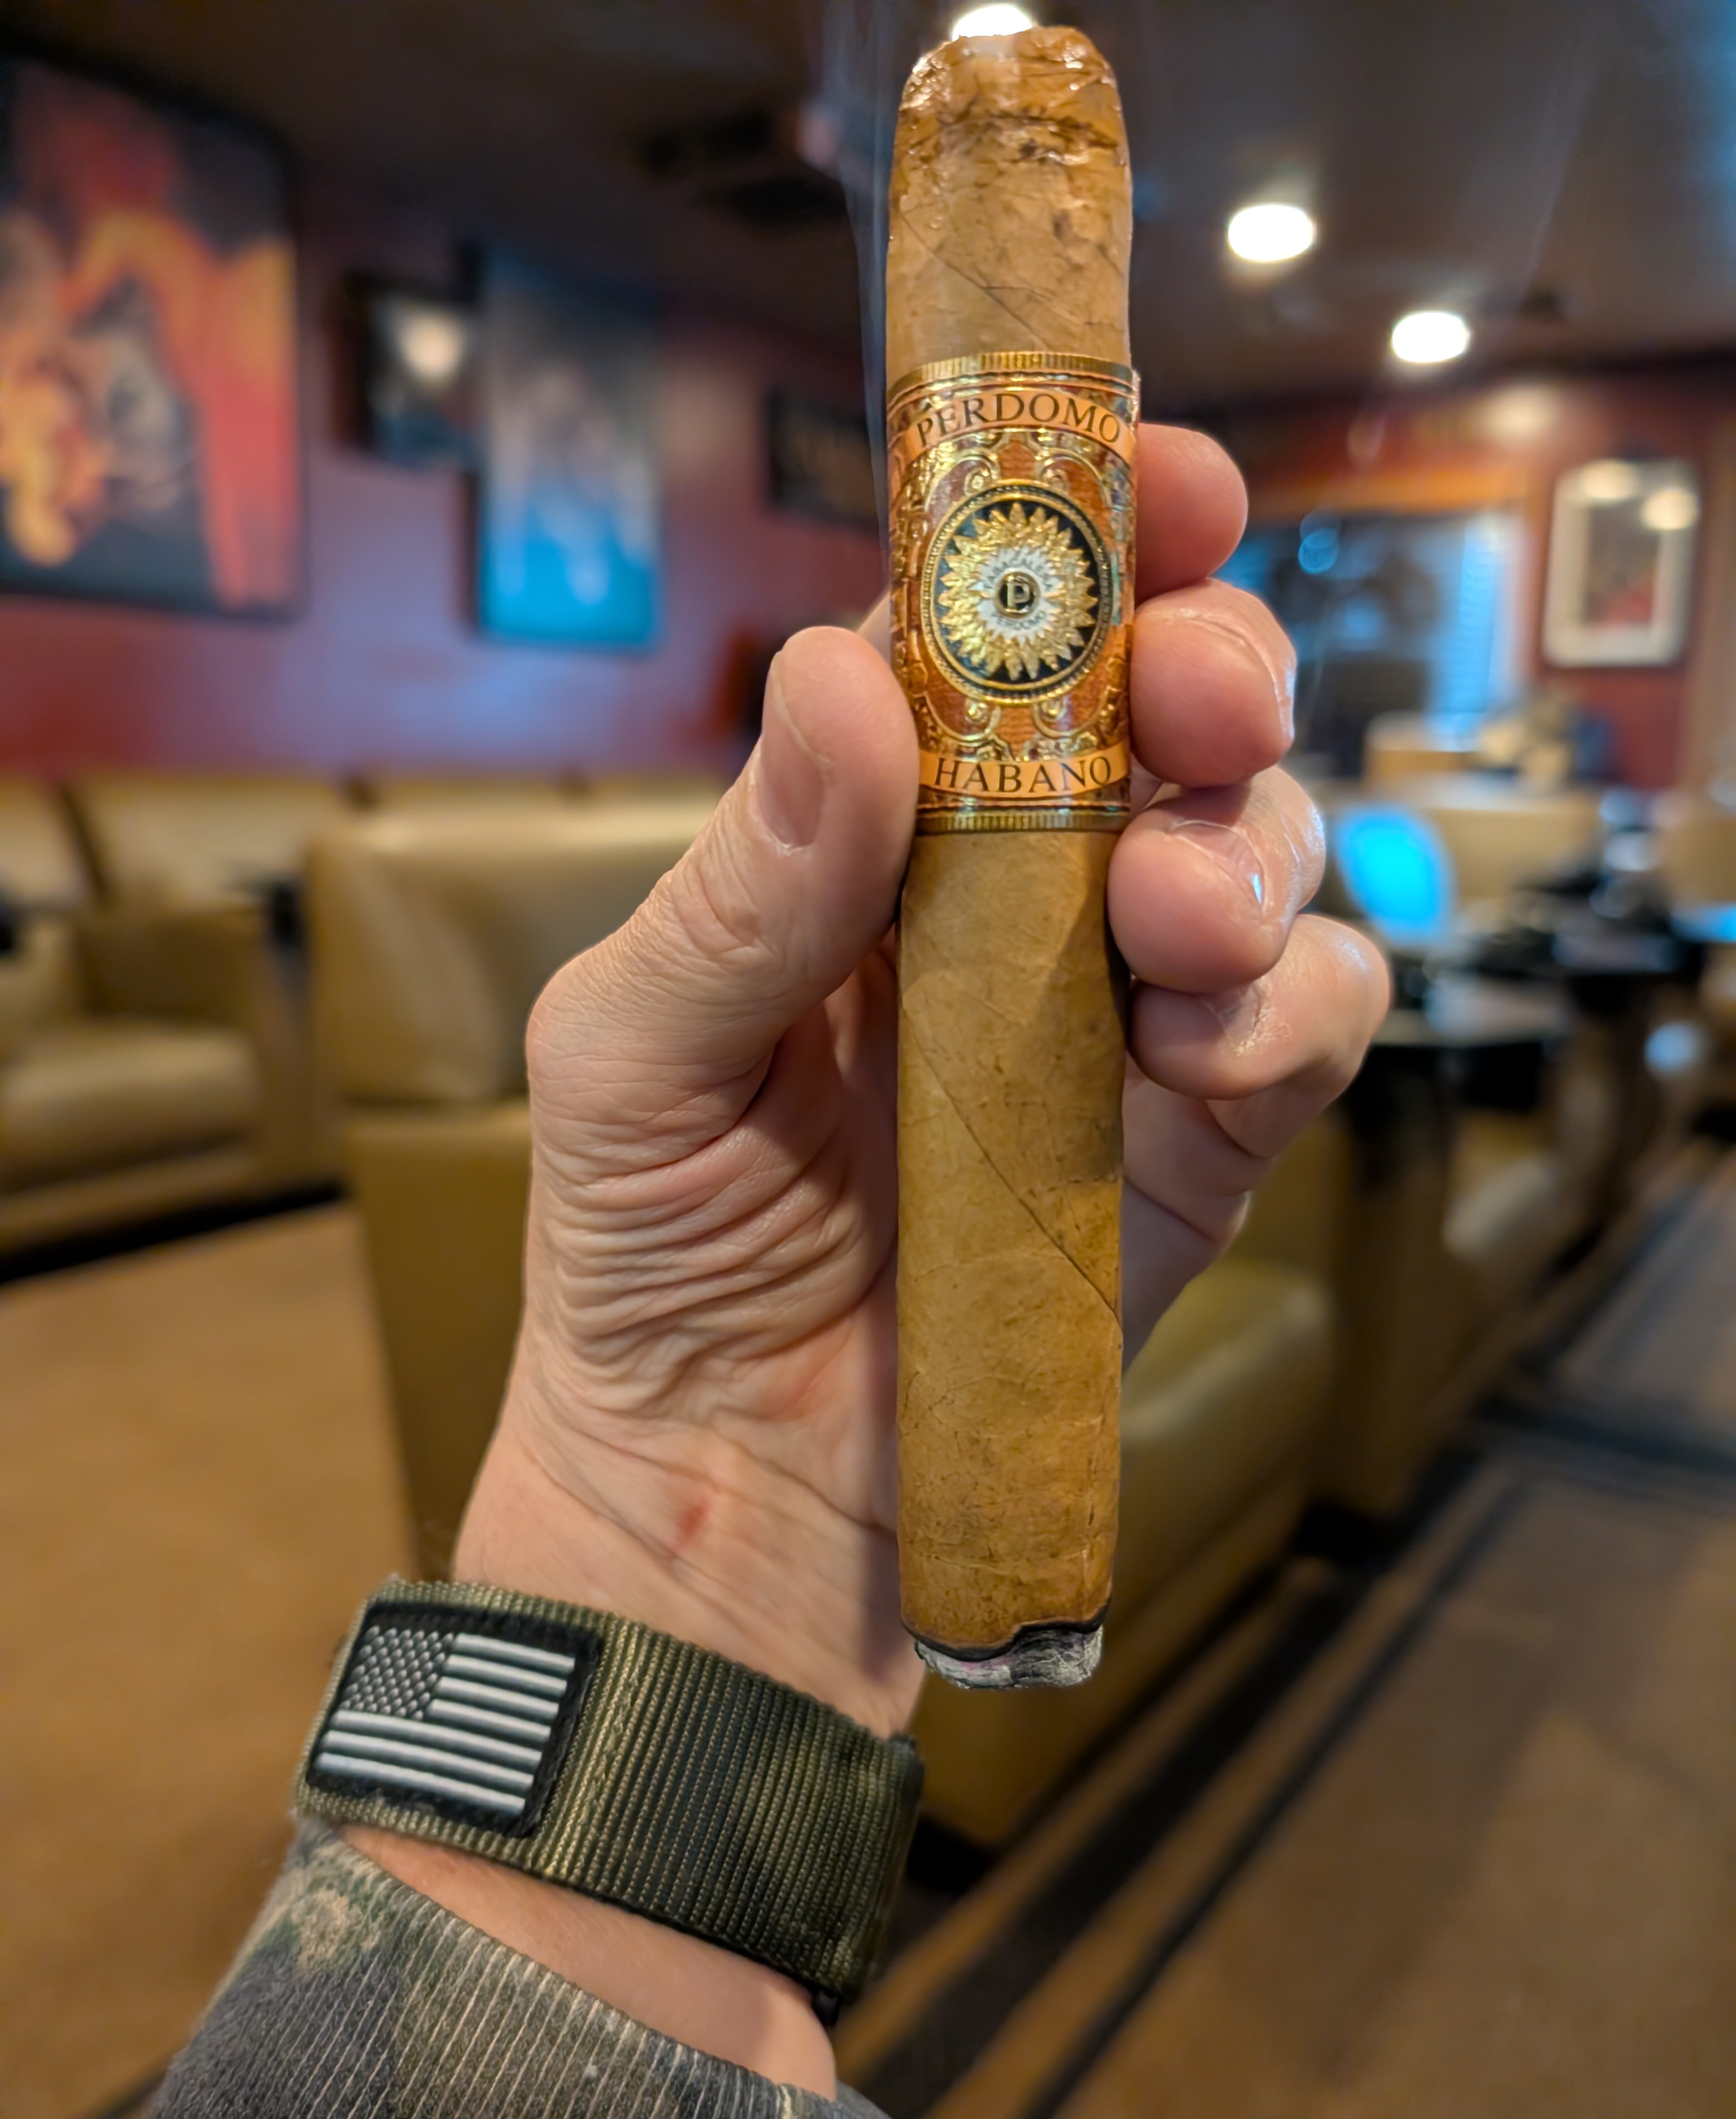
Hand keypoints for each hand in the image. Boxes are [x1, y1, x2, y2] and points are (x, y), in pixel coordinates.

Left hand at [360, 425, 1387, 2091]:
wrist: (724, 1489)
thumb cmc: (647, 1253)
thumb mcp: (633, 1052)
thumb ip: (745, 882)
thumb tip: (844, 677)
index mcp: (872, 834)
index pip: (999, 638)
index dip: (1087, 537)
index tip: (1155, 481)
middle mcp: (1012, 897)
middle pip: (1169, 714)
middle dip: (1209, 666)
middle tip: (1189, 693)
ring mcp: (1117, 1012)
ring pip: (1267, 846)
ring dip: (1248, 843)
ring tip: (1165, 922)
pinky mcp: (1196, 1136)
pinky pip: (1309, 1021)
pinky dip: (1289, 1002)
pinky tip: (1201, 1038)